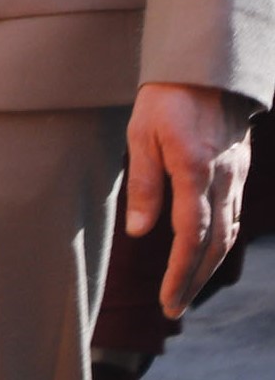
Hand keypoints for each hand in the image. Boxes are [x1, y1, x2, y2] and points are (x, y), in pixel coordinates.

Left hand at [125, 82, 253, 317]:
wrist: (209, 71)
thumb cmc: (165, 99)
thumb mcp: (140, 135)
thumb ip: (143, 185)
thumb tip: (140, 232)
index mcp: (194, 171)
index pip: (189, 235)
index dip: (179, 272)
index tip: (167, 300)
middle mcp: (221, 180)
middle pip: (213, 244)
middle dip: (193, 280)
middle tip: (174, 308)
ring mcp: (235, 178)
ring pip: (229, 234)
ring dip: (208, 266)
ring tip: (186, 290)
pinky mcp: (239, 173)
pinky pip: (235, 217)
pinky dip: (222, 243)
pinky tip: (208, 256)